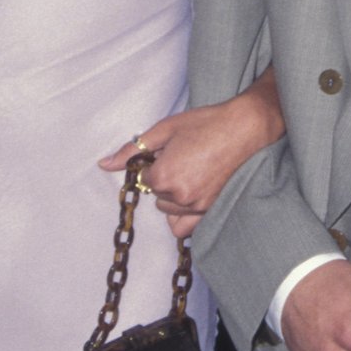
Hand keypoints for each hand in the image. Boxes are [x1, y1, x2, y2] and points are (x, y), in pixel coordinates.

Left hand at [100, 86, 282, 237]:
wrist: (246, 127)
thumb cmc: (206, 123)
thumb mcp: (165, 129)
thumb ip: (132, 150)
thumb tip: (104, 165)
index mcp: (163, 176)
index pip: (143, 178)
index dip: (153, 162)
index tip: (169, 150)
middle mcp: (178, 195)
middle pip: (156, 195)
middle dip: (163, 178)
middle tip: (181, 158)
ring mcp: (197, 205)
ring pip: (169, 210)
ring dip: (172, 196)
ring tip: (188, 174)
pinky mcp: (211, 209)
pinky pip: (185, 226)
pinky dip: (183, 214)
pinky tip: (191, 194)